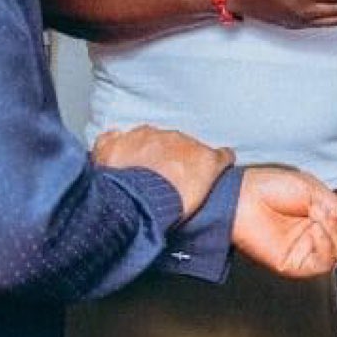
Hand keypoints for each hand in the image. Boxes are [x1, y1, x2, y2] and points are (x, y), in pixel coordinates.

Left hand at [93, 124, 234, 220]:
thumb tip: (226, 153)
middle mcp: (167, 136)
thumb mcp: (208, 183)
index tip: (193, 173)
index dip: (197, 162)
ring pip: (143, 138)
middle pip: (171, 142)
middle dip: (168, 156)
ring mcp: (138, 137)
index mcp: (190, 146)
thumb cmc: (175, 198)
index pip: (201, 149)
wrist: (140, 200)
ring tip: (138, 173)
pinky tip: (113, 160)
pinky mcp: (113, 144)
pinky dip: (114, 147)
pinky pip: (111, 138)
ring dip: (143, 151)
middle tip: (163, 178)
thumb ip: (218, 162)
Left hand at [230, 166, 336, 277]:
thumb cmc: (271, 188)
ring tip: (322, 215)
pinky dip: (327, 245)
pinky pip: (325, 262)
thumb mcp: (311, 189)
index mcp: (325, 214)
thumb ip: (335, 205)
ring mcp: (310, 249)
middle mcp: (321, 233)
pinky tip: (317, 231)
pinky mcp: (299, 264)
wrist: (243, 197)